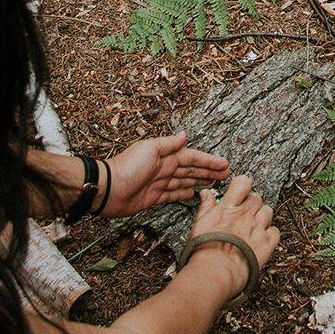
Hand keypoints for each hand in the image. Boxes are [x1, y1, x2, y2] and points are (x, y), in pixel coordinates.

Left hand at [102, 133, 231, 217]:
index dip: (208, 161)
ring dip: (200, 181)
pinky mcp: (154, 198)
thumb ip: (168, 144)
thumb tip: (184, 135)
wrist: (108, 189)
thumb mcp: (149, 149)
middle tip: (226, 174)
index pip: (192, 157)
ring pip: (185, 182)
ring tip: (215, 183)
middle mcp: (164, 169)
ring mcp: (160, 184)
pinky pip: (174, 196)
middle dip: (208, 171)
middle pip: (191, 170)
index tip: (224, 164)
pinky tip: (193, 195)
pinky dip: (184, 195)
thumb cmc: (127, 168)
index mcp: (165, 156)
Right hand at [186, 175, 278, 302]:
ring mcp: (257, 228)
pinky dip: (271, 234)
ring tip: (253, 227)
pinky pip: (275, 231)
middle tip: (245, 214)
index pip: (243, 183)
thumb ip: (206, 207)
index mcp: (228, 208)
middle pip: (257, 198)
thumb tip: (206, 194)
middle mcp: (244, 215)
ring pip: (268, 211)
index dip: (244, 186)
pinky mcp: (266, 243)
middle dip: (252, 204)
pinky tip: (261, 239)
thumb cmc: (204, 252)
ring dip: (262, 216)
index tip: (241, 193)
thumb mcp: (199, 225)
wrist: (215, 273)